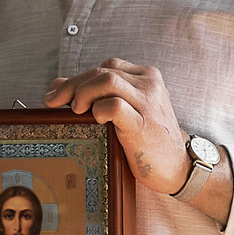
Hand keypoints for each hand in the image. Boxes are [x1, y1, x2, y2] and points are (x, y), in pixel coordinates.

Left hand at [45, 58, 189, 195]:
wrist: (178, 168)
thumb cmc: (149, 139)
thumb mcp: (128, 110)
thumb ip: (99, 94)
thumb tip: (59, 85)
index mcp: (147, 77)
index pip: (107, 66)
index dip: (79, 77)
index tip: (59, 93)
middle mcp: (149, 84)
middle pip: (102, 72)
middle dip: (72, 85)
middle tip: (54, 101)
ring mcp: (148, 102)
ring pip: (107, 80)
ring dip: (83, 93)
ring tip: (75, 110)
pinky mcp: (143, 123)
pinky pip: (115, 105)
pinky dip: (98, 109)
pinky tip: (95, 120)